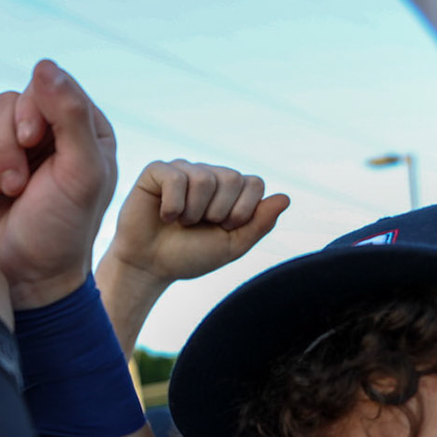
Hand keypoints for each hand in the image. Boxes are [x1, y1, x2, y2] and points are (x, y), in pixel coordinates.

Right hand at [0, 60, 117, 309]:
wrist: (23, 280)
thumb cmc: (61, 232)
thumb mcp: (82, 176)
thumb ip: (71, 118)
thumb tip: (42, 63)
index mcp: (76, 123)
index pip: (36, 88)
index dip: (25, 113)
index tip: (30, 145)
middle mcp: (36, 127)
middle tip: (13, 187)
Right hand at [105, 160, 289, 287]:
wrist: (150, 266)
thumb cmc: (190, 255)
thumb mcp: (232, 246)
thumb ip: (259, 224)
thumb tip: (286, 198)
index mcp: (230, 189)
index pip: (255, 183)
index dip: (243, 211)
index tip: (224, 227)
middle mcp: (208, 174)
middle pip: (232, 178)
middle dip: (218, 212)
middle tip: (199, 225)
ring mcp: (182, 170)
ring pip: (205, 178)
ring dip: (193, 211)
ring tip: (181, 221)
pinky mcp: (156, 171)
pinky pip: (176, 178)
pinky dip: (172, 206)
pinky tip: (164, 216)